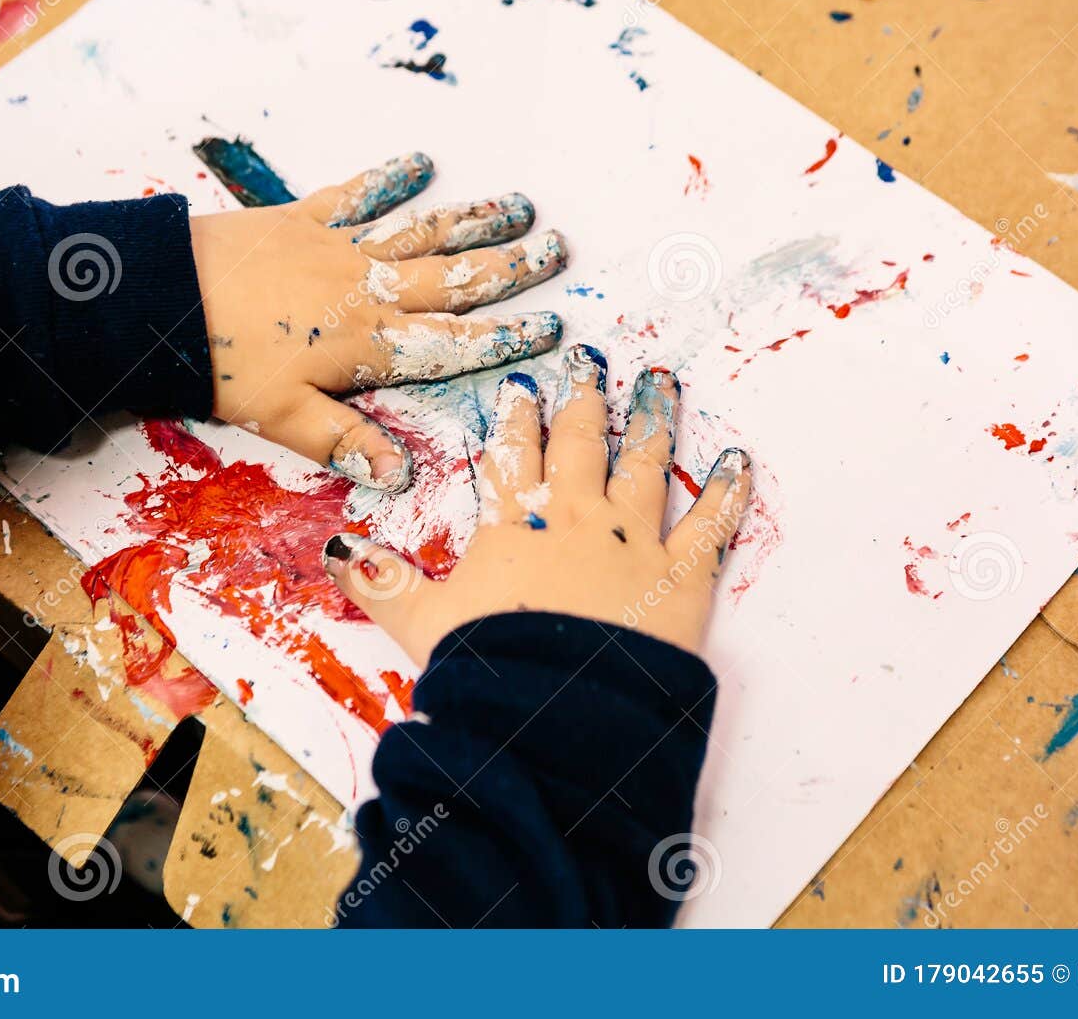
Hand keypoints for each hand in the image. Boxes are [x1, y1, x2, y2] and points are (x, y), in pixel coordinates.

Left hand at [192, 152, 566, 491]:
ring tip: (517, 207)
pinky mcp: (301, 220)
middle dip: (509, 268)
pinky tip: (420, 163)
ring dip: (471, 220)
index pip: (452, 344)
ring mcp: (337, 249)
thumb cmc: (220, 365)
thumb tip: (401, 474)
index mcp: (367, 344)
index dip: (505, 337)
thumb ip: (346, 441)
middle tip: (557, 250)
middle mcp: (365, 291)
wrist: (159, 297)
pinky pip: (358, 195)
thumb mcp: (283, 418)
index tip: (550, 326)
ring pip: (420, 233)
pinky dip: (390, 178)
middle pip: (452, 279)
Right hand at [320, 343, 753, 660]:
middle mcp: (575, 518)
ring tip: (660, 384)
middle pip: (579, 445)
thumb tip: (338, 550)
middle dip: (583, 401)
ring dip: (653, 422)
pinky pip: (711, 526)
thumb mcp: (421, 624)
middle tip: (590, 363)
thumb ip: (382, 583)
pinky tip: (739, 461)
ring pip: (645, 466)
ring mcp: (633, 542)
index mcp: (514, 527)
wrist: (555, 716)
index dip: (518, 418)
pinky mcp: (682, 578)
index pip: (513, 457)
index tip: (525, 384)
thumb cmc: (489, 670)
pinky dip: (728, 493)